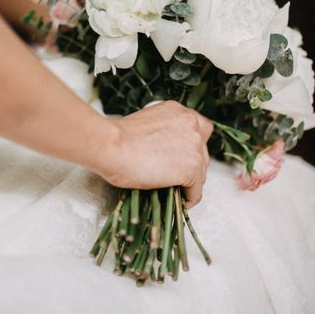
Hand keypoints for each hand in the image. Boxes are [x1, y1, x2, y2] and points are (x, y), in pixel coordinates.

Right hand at [96, 101, 212, 206]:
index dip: (191, 146)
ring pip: (201, 170)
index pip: (199, 129)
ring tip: (176, 190)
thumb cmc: (118, 138)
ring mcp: (195, 146)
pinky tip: (180, 202)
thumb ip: (164, 133)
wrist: (112, 147)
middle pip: (202, 150)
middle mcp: (192, 124)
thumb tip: (167, 151)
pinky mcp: (192, 168)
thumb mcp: (147, 125)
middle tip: (177, 175)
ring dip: (190, 181)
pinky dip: (189, 198)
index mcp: (179, 111)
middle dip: (191, 163)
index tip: (182, 157)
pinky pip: (196, 190)